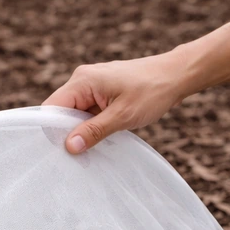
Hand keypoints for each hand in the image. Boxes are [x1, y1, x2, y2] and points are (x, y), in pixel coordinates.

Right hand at [43, 51, 190, 153]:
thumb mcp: (123, 116)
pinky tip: (100, 135)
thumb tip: (69, 147)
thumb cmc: (153, 91)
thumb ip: (94, 131)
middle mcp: (82, 80)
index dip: (51, 130)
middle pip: (60, 112)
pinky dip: (90, 126)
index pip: (51, 108)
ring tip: (92, 144)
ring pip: (73, 114)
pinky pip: (85, 112)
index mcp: (83, 80)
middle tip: (77, 154)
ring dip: (81, 130)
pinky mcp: (100, 92)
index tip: (59, 151)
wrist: (178, 75)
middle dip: (67, 133)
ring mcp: (91, 86)